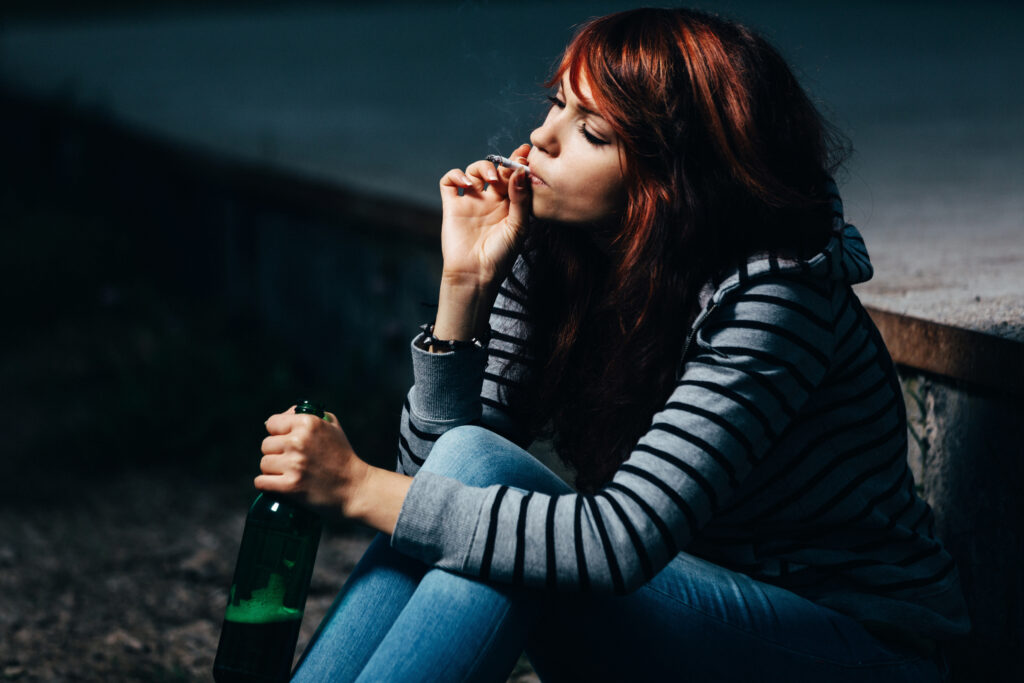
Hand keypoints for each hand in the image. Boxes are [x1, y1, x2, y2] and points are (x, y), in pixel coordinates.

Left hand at [255, 406, 369, 520]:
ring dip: (273, 470)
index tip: (285, 442)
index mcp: (309, 423)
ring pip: (264, 464)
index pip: (272, 423)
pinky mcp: (290, 486)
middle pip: (266, 445)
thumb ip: (308, 414)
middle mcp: (299, 441)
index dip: (277, 433)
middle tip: (291, 461)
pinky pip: (261, 482)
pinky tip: (278, 485)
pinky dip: (267, 485)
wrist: (355, 487)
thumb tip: (279, 417)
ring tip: (289, 473)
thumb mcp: (332, 425)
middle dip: (276, 453)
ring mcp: (294, 464)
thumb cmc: (342, 456)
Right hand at [439, 143, 531, 290]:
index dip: (519, 164)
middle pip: (496, 170)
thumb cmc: (501, 256)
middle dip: (503, 163)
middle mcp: (490, 201)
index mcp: (510, 205)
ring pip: (474, 171)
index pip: (514, 177)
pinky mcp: (452, 205)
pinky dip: (455, 174)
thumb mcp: (518, 227)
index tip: (526, 155)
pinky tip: (466, 182)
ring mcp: (470, 202)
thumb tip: (519, 172)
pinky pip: (449, 182)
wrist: (476, 274)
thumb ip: (520, 199)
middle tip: (510, 166)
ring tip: (491, 179)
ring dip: (482, 167)